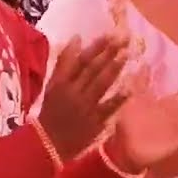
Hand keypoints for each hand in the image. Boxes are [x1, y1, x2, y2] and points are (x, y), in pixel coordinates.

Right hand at [38, 35, 128, 157]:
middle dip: (109, 53)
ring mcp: (86, 107)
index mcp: (62, 83)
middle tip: (124, 38)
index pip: (80, 61)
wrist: (48, 144)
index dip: (95, 47)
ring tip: (126, 54)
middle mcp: (74, 92)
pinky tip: (129, 88)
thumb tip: (76, 38)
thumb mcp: (52, 85)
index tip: (109, 34)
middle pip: (93, 69)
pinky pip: (108, 108)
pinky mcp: (95, 122)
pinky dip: (118, 98)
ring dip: (114, 69)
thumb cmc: (51, 112)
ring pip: (101, 84)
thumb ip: (64, 62)